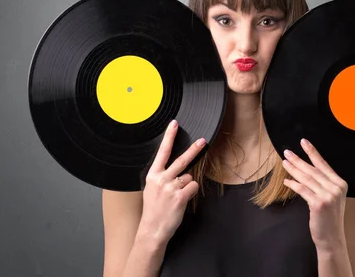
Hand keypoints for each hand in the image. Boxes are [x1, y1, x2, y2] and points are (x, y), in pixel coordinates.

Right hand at [137, 120, 206, 244]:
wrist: (152, 229)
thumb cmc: (153, 209)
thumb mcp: (151, 189)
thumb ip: (161, 177)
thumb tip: (177, 170)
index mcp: (153, 175)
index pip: (162, 152)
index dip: (169, 137)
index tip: (174, 124)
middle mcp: (162, 179)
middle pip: (181, 160)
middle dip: (193, 149)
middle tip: (202, 141)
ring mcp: (171, 188)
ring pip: (189, 177)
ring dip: (186, 185)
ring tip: (176, 196)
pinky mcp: (180, 197)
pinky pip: (193, 187)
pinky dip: (190, 193)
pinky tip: (181, 201)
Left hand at [281, 138, 347, 252]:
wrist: (332, 237)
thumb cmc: (328, 217)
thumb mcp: (330, 197)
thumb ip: (323, 183)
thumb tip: (305, 168)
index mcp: (340, 184)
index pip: (323, 164)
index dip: (312, 152)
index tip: (303, 142)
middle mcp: (336, 188)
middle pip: (313, 170)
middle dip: (298, 160)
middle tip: (287, 152)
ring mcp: (328, 196)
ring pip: (306, 178)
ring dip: (293, 169)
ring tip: (284, 163)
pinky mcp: (318, 204)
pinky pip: (303, 190)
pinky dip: (293, 184)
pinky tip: (286, 181)